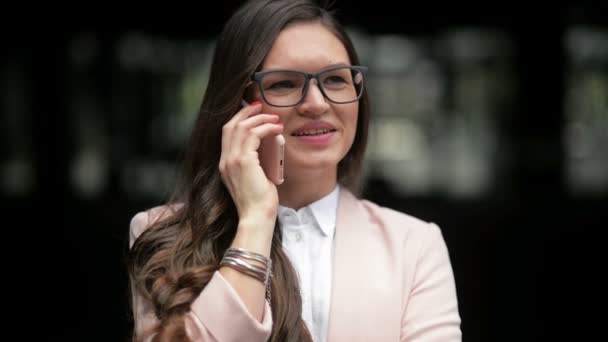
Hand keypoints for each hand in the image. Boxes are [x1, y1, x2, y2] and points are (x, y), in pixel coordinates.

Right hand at [219, 101, 283, 227]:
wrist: (256, 216)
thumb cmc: (259, 201)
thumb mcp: (254, 177)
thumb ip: (255, 162)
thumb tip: (268, 146)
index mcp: (225, 164)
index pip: (227, 134)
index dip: (238, 119)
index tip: (252, 113)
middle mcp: (225, 160)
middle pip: (230, 125)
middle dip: (246, 113)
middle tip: (260, 106)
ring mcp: (232, 160)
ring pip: (242, 127)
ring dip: (259, 119)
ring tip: (274, 118)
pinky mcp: (243, 161)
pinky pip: (254, 135)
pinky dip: (266, 128)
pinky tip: (276, 129)